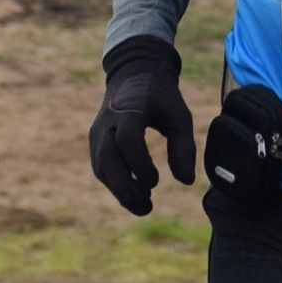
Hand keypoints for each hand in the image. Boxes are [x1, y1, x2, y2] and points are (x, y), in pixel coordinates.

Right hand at [89, 36, 194, 216]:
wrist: (133, 74)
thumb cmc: (161, 97)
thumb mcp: (179, 115)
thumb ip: (184, 147)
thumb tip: (185, 182)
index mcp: (129, 110)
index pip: (127, 141)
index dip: (140, 165)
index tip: (157, 183)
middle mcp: (107, 122)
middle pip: (107, 160)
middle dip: (125, 188)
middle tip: (148, 207)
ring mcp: (97, 132)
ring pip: (101, 168)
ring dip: (119, 191)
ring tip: (144, 206)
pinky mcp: (95, 141)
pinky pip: (101, 167)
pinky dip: (115, 184)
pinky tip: (135, 193)